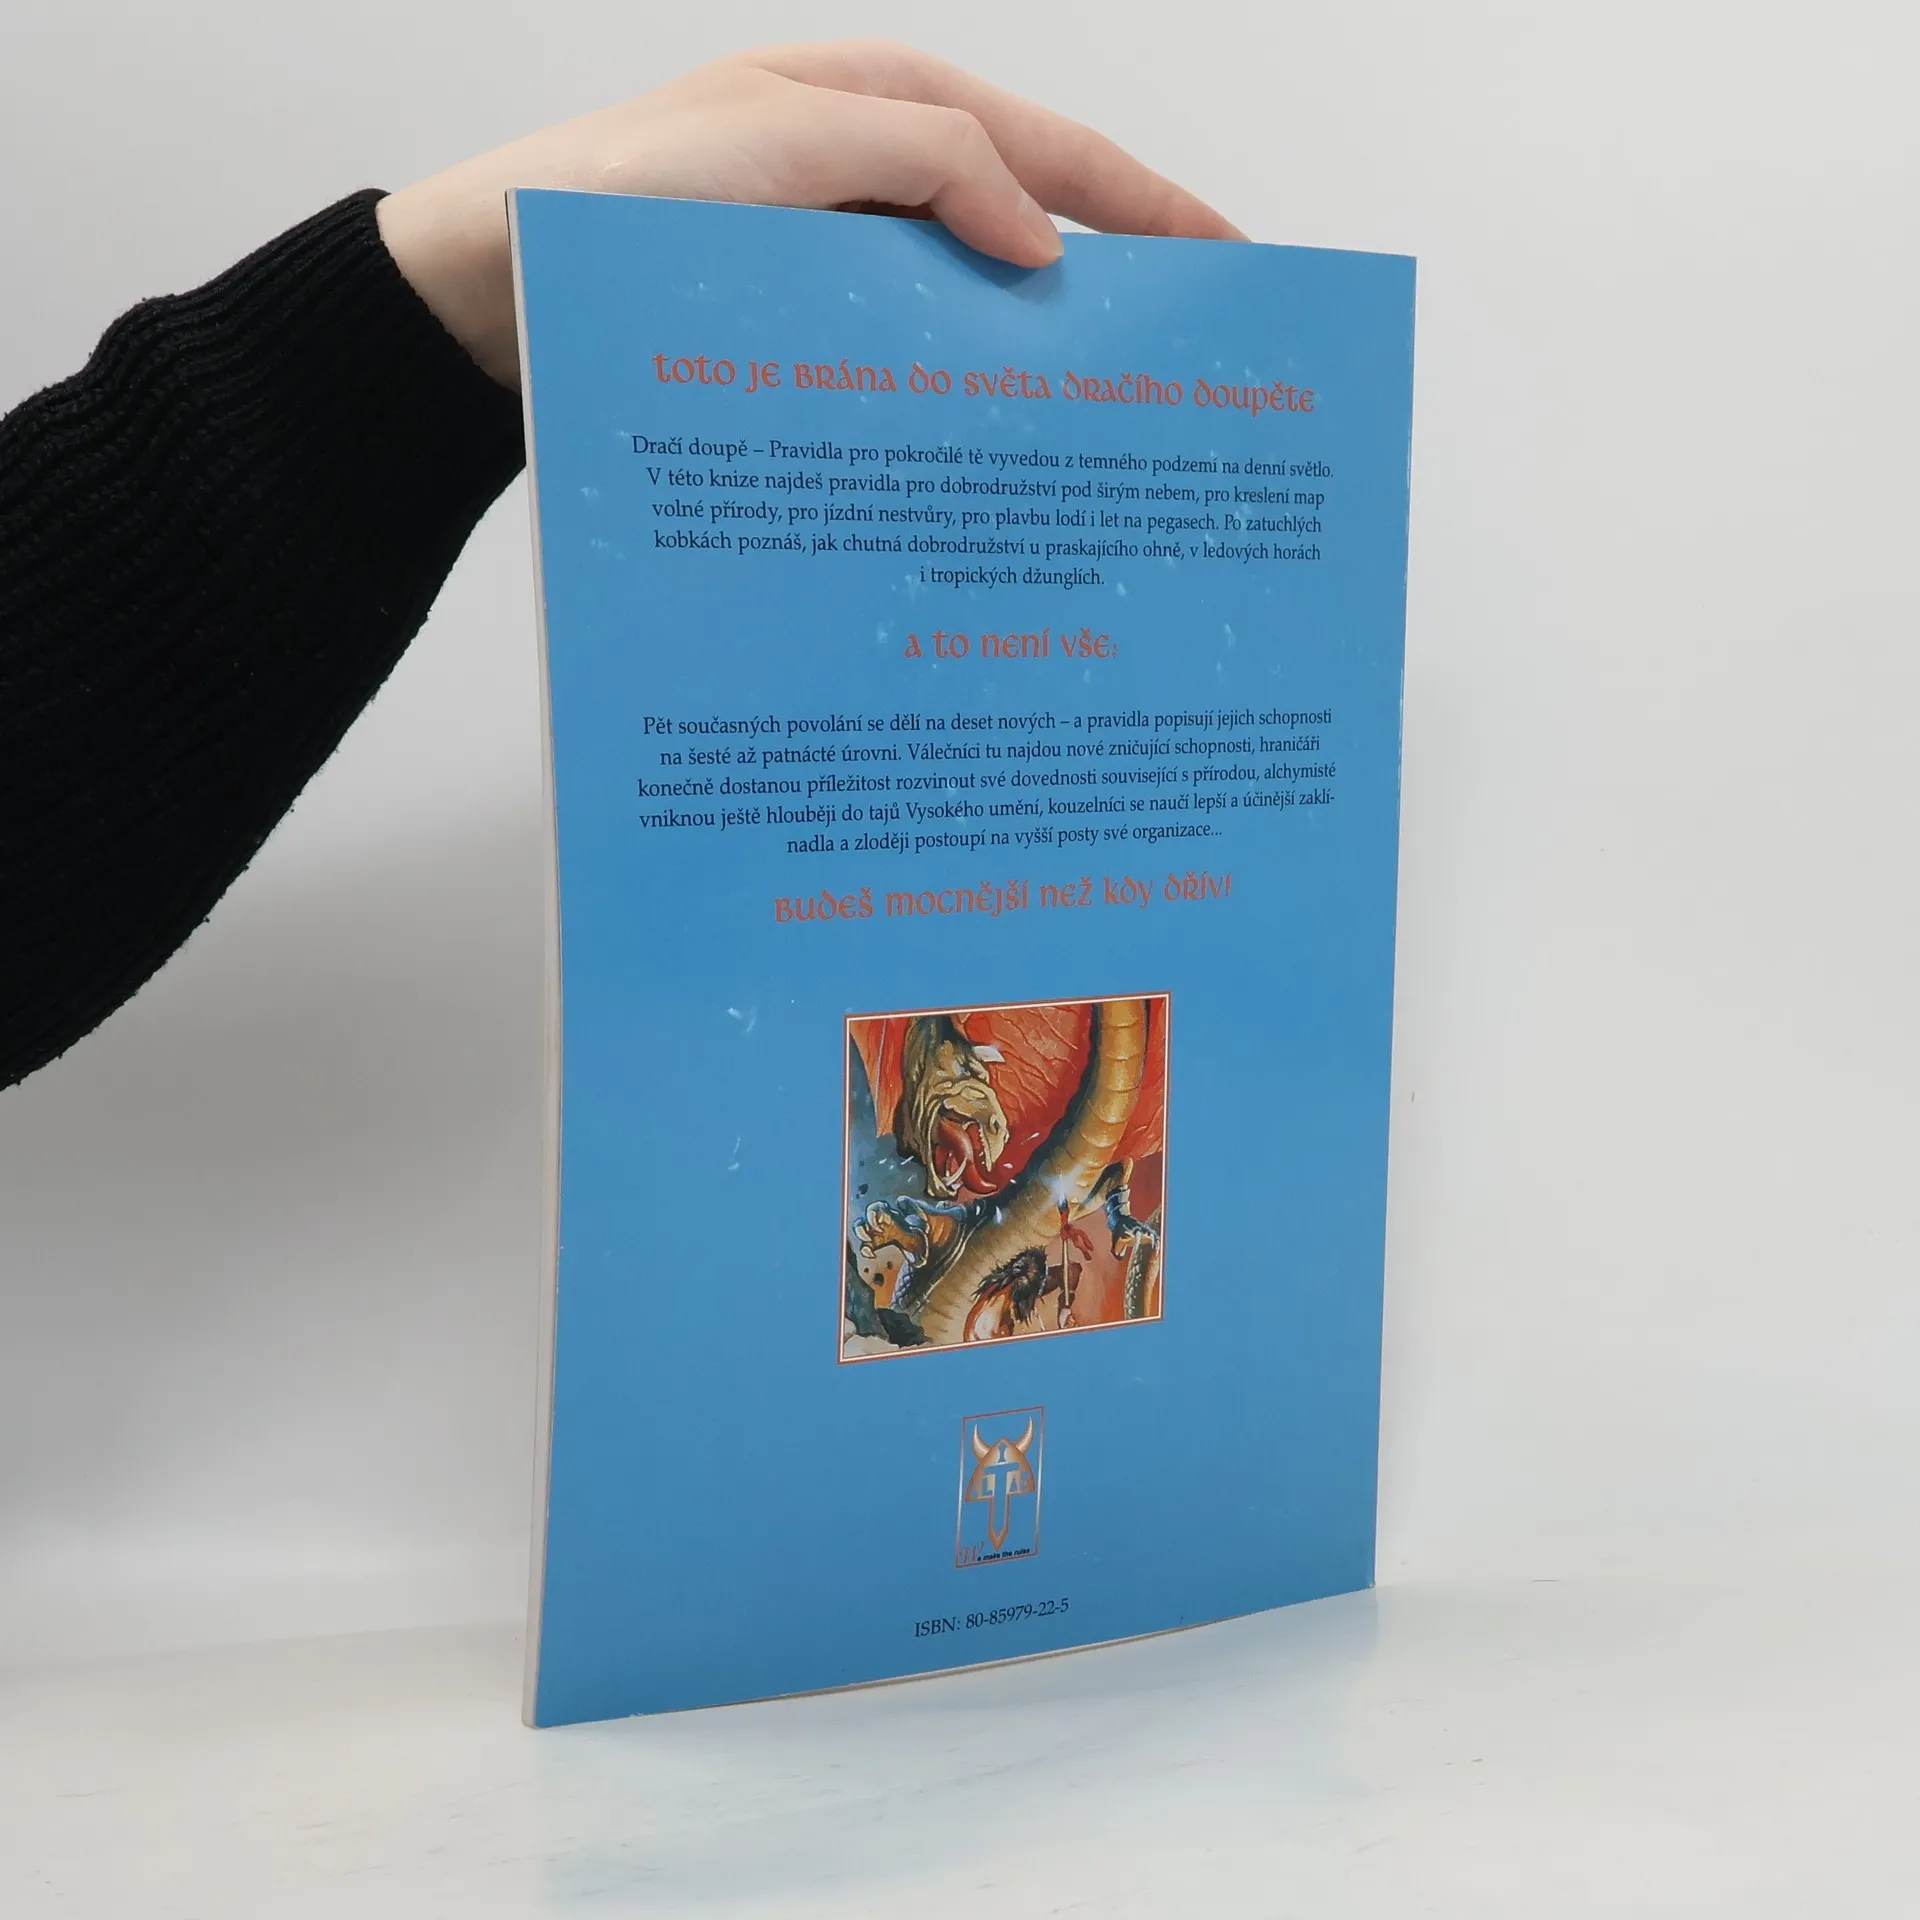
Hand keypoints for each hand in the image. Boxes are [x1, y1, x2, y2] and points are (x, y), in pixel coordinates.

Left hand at [376, 40, 1243, 387]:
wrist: (486, 294)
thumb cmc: (615, 198)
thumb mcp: (782, 142)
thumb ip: (928, 164)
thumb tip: (1045, 243)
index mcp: (879, 107)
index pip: (1052, 152)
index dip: (1152, 206)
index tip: (1233, 263)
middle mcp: (867, 186)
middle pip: (1025, 234)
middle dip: (1114, 291)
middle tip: (1190, 365)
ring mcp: (835, 269)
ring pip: (969, 314)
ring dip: (1034, 365)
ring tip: (1106, 430)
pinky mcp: (800, 341)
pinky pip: (906, 367)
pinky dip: (957, 403)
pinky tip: (989, 453)